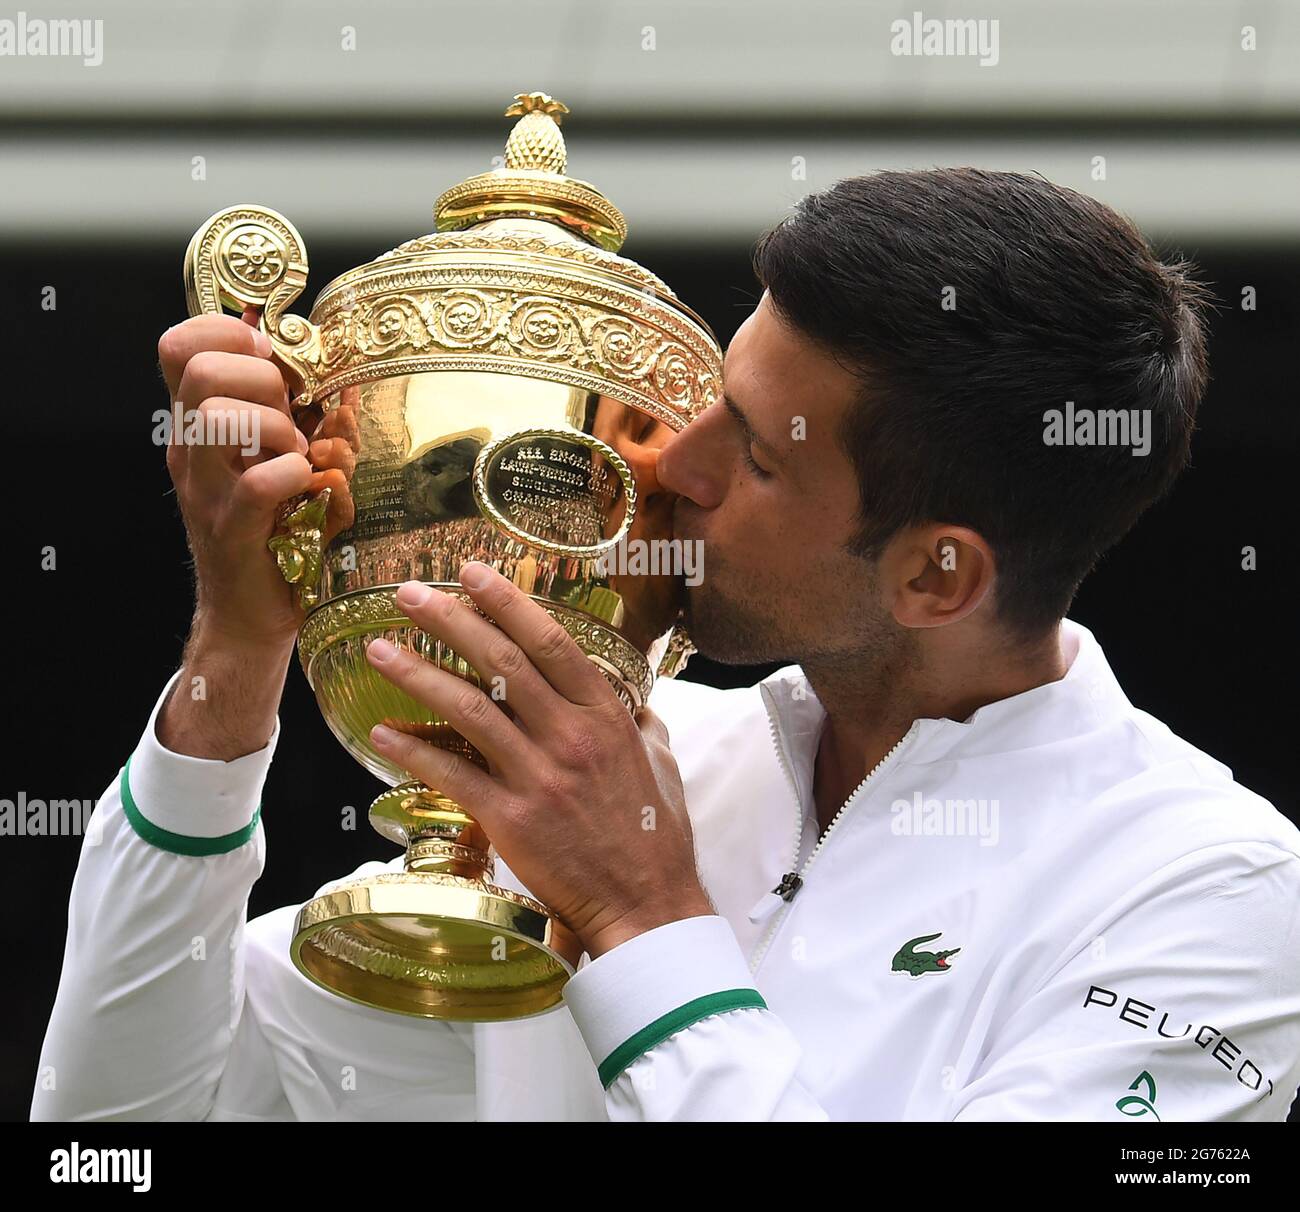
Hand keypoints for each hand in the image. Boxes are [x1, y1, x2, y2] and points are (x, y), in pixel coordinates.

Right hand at [158, 309, 354, 652]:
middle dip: (261, 380)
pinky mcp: (233, 529)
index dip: (227, 335)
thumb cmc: (270, 528)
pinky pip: (259, 481)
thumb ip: (269, 403)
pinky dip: (293, 475)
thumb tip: (281, 341)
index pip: (179, 344)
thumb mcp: (265, 453)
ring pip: (220, 416)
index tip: (269, 364)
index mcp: (196, 426)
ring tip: (295, 457)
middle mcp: (191, 452)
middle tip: (289, 419)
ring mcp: (206, 490)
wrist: (249, 614)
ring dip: (275, 427)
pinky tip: (304, 488)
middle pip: (201, 370)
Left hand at [365, 563, 714, 958]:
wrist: (646, 903)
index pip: (551, 641)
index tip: (474, 572)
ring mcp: (539, 777)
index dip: (508, 602)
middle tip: (408, 593)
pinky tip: (381, 733)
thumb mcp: (662, 763)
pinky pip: (452, 774)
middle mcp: (570, 736)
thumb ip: (640, 724)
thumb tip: (631, 702)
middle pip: (501, 663)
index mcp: (606, 715)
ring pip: (469, 710)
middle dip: (450, 619)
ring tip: (379, 650)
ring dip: (418, 675)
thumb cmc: (656, 836)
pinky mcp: (511, 819)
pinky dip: (413, 750)